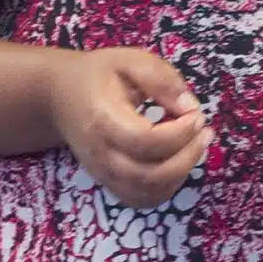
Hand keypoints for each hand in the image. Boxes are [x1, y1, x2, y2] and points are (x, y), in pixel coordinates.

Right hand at [45, 47, 213, 207]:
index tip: (196, 114)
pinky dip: (167, 188)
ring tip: (196, 146)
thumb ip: (160, 79)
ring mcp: (103, 173)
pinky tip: (178, 162)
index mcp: (102, 119)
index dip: (180, 133)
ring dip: (181, 174)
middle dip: (188, 157)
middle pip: (150, 176)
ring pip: (148, 193)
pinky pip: (142, 200)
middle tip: (204, 133)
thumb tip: (190, 107)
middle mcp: (100, 153)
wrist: (58, 97)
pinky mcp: (108, 182)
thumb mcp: (128, 61)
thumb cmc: (97, 76)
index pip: (146, 141)